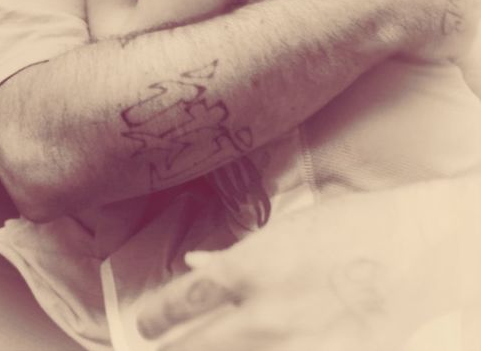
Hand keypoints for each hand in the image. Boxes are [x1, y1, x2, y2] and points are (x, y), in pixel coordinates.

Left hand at [135, 179, 478, 350]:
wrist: (419, 247)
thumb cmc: (356, 226)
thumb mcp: (291, 228)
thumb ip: (241, 253)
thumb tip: (200, 265)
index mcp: (252, 269)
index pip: (184, 301)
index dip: (157, 315)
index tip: (145, 322)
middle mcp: (265, 316)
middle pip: (195, 347)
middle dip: (168, 348)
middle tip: (152, 344)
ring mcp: (296, 348)